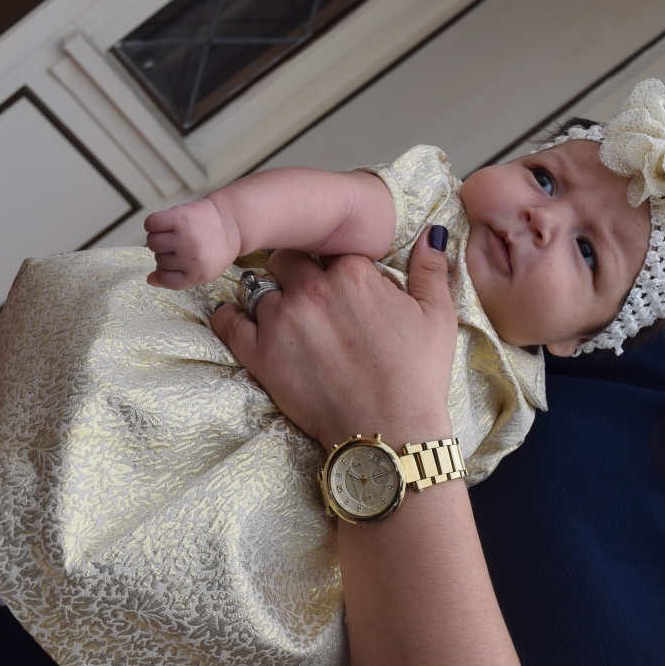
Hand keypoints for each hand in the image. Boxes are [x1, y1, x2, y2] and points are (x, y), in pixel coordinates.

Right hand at [144, 199, 240, 288]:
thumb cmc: (214, 249)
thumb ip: (177, 280)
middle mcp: (190, 258)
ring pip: (152, 243)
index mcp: (196, 274)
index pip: (165, 279)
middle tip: (182, 244)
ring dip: (158, 238)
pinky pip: (151, 223)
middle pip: (158, 260)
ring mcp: (184, 237)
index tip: (174, 263)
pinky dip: (152, 224)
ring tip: (173, 234)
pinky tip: (163, 224)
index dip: (165, 272)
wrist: (231, 223)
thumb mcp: (203, 273)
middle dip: (166, 253)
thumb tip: (150, 280)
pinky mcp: (179, 217)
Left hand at [211, 227, 456, 451]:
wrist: (390, 433)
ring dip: (267, 294)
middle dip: (294, 268)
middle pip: (286, 257)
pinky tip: (232, 315)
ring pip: (257, 286)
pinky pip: (228, 321)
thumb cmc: (417, 377)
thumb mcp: (437, 316)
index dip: (331, 259)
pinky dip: (227, 315)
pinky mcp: (260, 355)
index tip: (334, 274)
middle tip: (304, 287)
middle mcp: (312, 290)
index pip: (329, 244)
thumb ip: (430, 268)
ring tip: (279, 309)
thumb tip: (432, 233)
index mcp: (353, 273)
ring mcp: (281, 321)